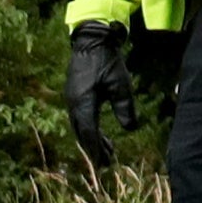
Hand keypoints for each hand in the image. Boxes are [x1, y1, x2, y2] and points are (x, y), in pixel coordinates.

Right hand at [64, 21, 137, 166]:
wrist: (91, 40)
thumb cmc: (107, 61)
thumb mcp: (120, 84)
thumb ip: (124, 108)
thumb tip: (129, 129)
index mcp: (83, 102)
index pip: (88, 132)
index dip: (96, 149)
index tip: (104, 162)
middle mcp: (73, 103)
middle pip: (82, 132)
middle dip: (94, 148)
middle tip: (107, 162)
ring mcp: (71, 98)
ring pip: (80, 126)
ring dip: (92, 139)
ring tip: (108, 151)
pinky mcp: (74, 94)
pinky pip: (79, 117)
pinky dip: (89, 128)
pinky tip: (99, 132)